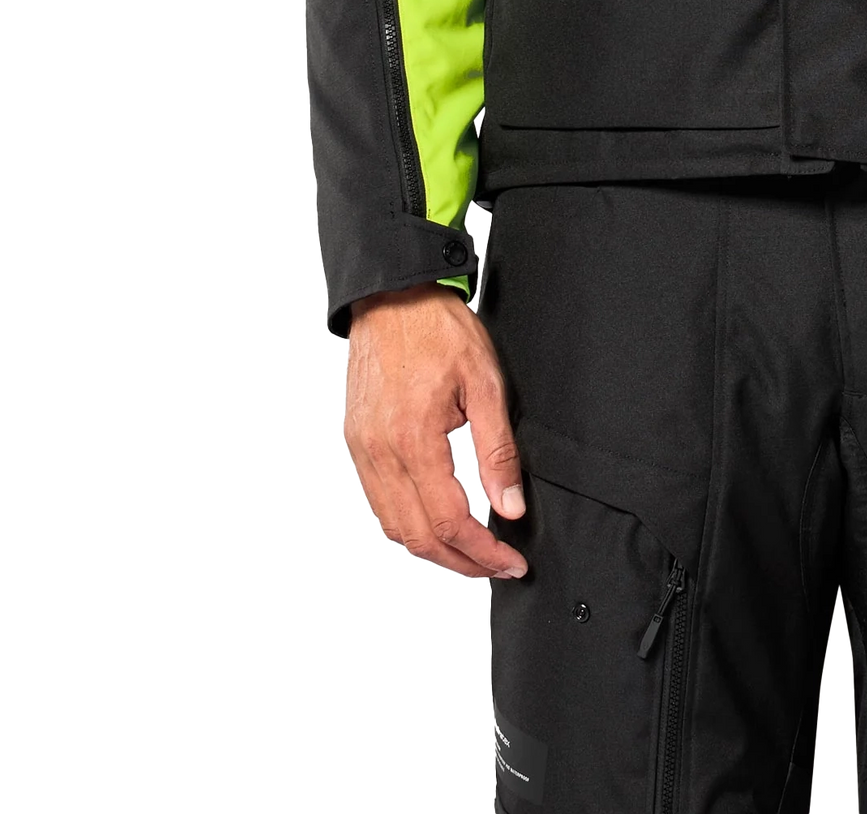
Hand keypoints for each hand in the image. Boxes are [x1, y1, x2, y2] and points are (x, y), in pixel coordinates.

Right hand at [341, 283, 528, 580]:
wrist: (392, 297)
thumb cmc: (439, 330)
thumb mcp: (485, 382)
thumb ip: (497, 449)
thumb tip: (510, 506)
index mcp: (415, 439)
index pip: (451, 522)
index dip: (483, 553)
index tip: (511, 562)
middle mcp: (381, 453)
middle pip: (417, 537)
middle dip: (460, 563)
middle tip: (495, 567)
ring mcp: (362, 451)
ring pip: (393, 528)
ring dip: (431, 551)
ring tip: (469, 554)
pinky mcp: (354, 444)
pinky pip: (378, 503)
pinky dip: (406, 526)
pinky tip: (433, 523)